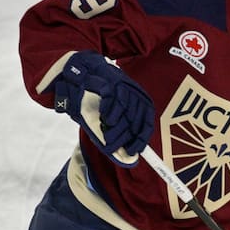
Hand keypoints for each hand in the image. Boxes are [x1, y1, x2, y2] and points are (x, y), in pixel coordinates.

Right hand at [54, 51, 153, 165]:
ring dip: (115, 127)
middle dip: (123, 137)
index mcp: (141, 102)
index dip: (140, 139)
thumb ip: (119, 132)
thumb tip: (126, 156)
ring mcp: (124, 86)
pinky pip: (112, 98)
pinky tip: (104, 118)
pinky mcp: (111, 81)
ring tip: (107, 136)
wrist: (83, 73)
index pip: (146, 123)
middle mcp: (136, 94)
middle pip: (135, 118)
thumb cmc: (99, 98)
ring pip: (124, 109)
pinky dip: (109, 111)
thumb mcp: (112, 116)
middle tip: (112, 147)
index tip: (133, 151)